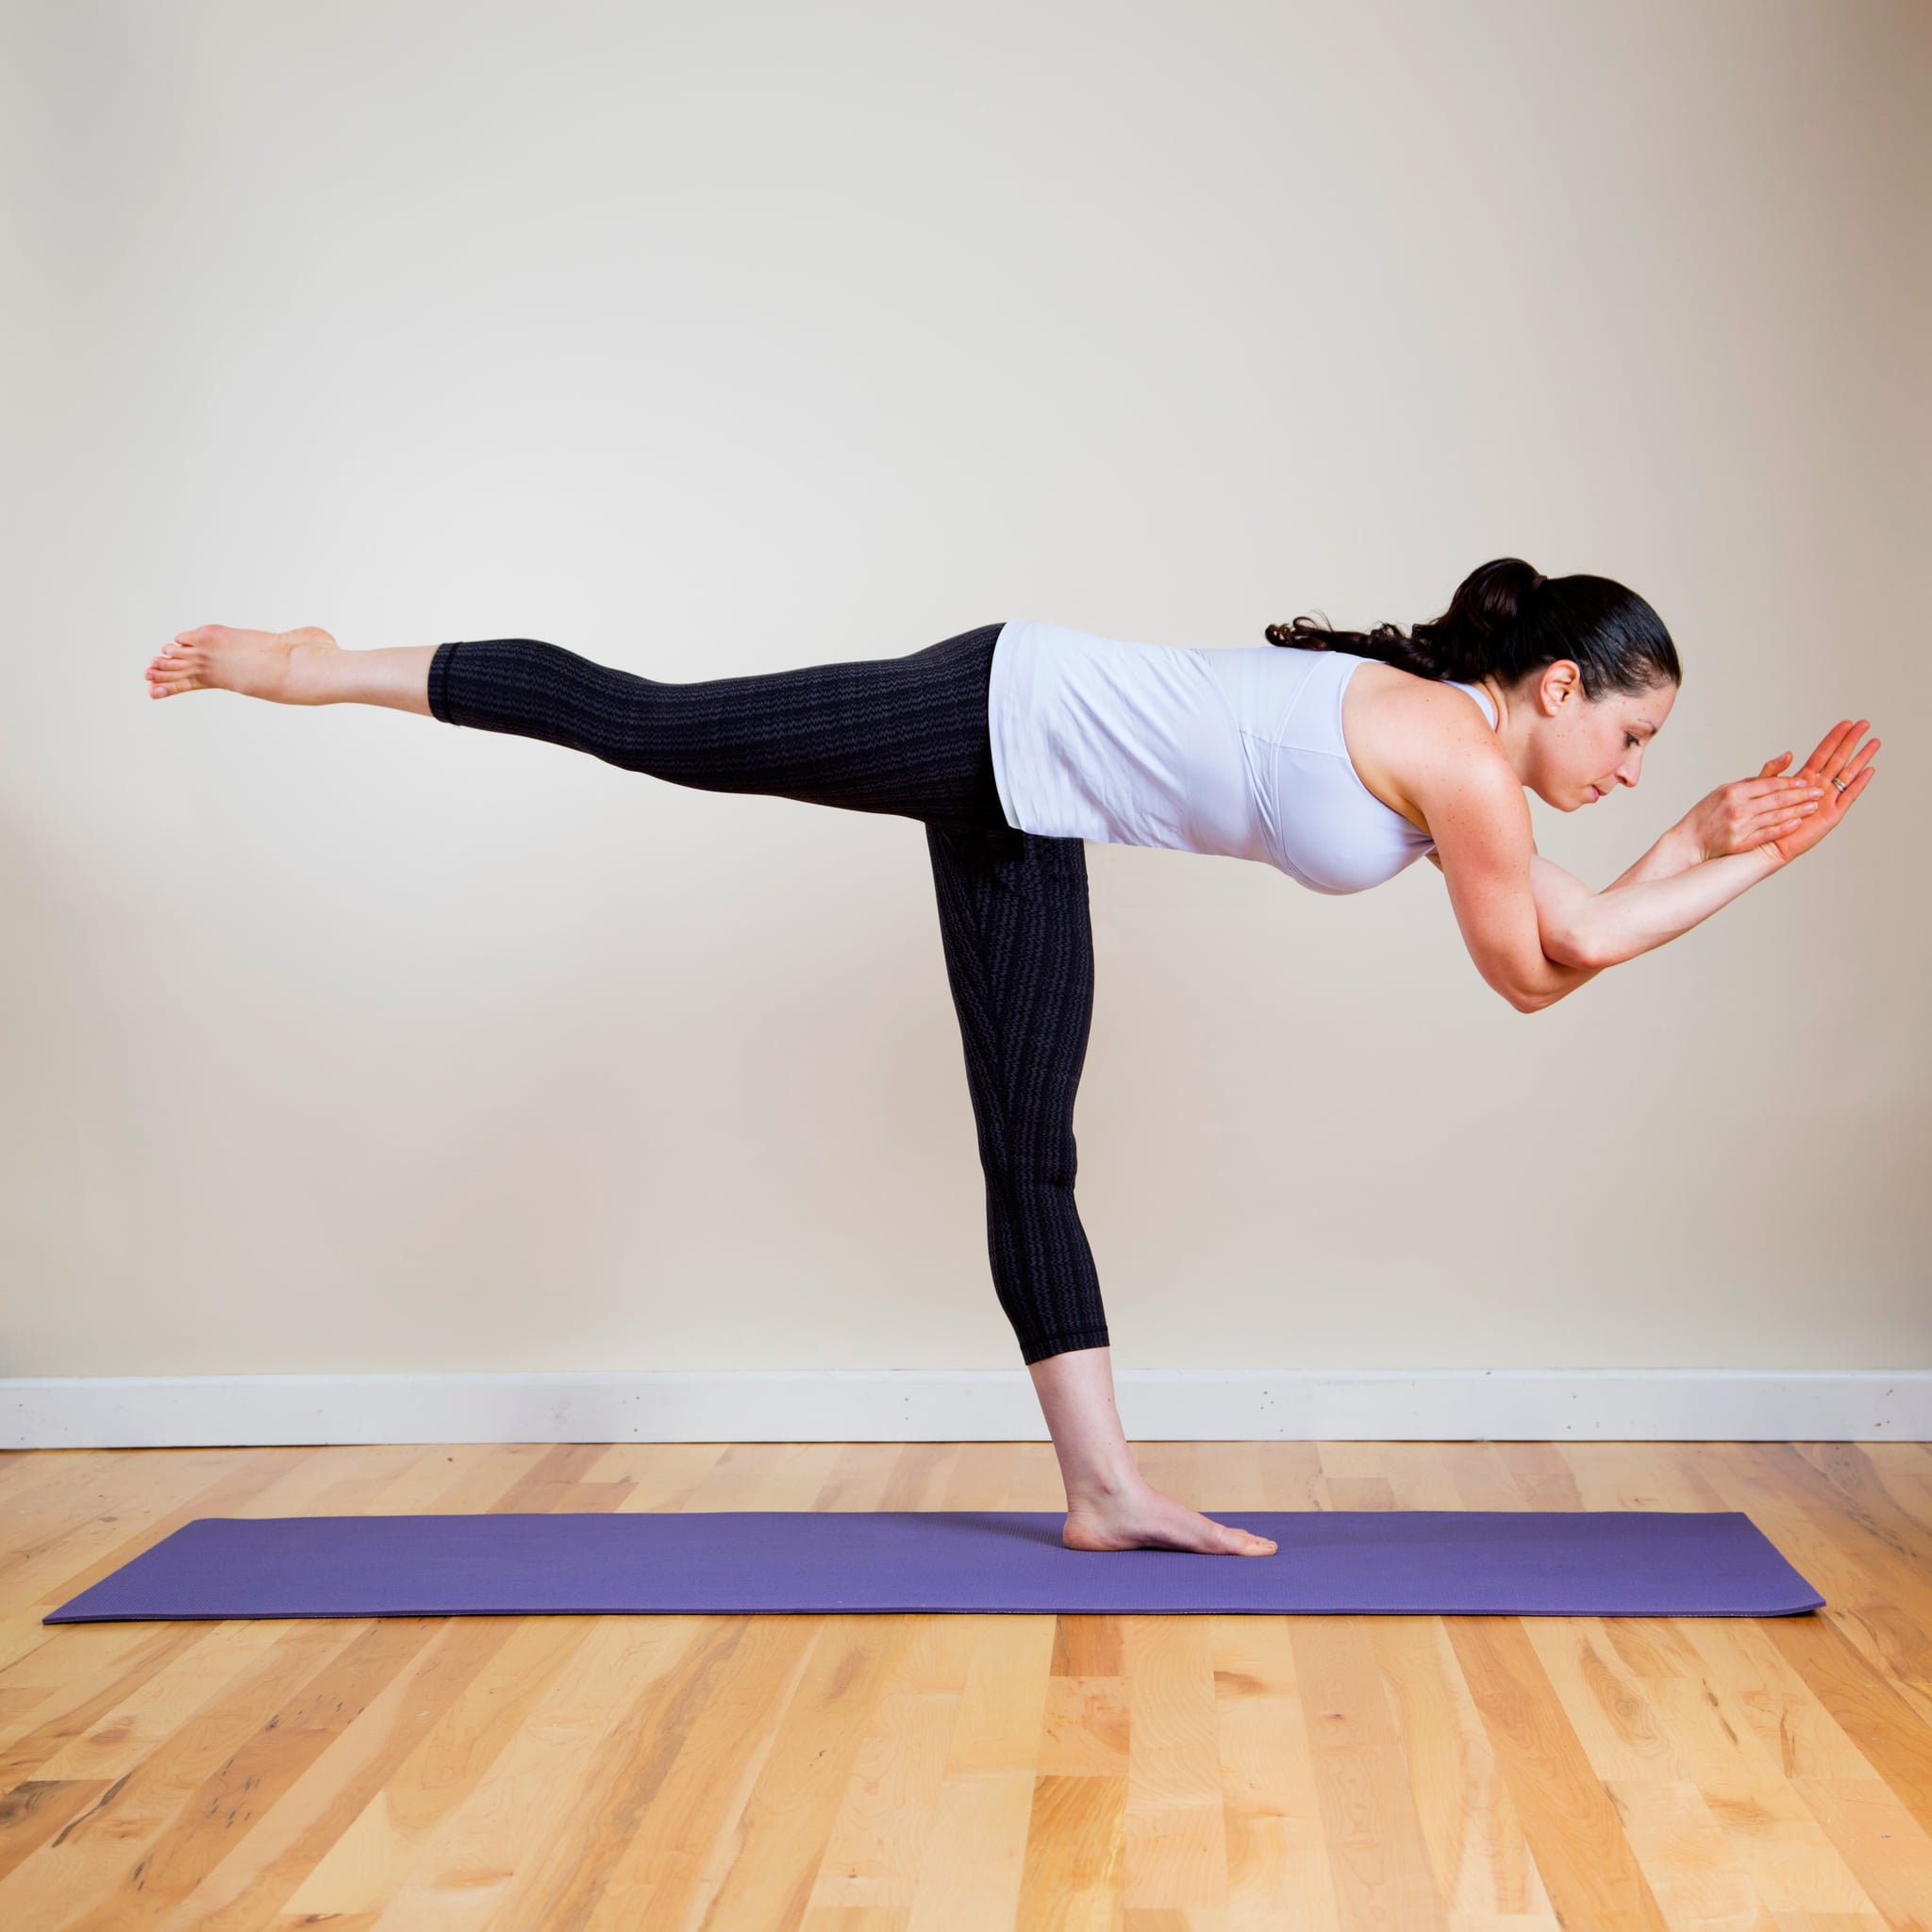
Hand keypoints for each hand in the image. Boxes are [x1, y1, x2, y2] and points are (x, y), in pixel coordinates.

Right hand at [1673, 753, 1831, 861]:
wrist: (1689, 840)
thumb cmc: (1708, 813)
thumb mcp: (1727, 790)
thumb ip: (1758, 778)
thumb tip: (1787, 757)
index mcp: (1733, 791)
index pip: (1770, 784)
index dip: (1791, 783)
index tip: (1806, 782)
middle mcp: (1736, 808)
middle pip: (1776, 800)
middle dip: (1800, 796)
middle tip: (1818, 792)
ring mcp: (1738, 827)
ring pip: (1775, 817)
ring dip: (1797, 811)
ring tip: (1813, 807)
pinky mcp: (1740, 844)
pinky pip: (1767, 834)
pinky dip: (1783, 828)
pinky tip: (1797, 823)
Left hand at [1761, 719, 1878, 864]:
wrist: (1767, 843)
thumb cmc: (1763, 818)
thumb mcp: (1763, 788)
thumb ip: (1773, 770)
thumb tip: (1788, 753)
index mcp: (1803, 778)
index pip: (1822, 753)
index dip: (1833, 738)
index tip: (1846, 723)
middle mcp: (1818, 786)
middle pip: (1839, 758)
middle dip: (1851, 741)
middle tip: (1864, 723)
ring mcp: (1828, 799)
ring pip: (1848, 773)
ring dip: (1862, 757)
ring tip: (1874, 742)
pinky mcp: (1833, 814)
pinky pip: (1849, 796)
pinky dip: (1859, 783)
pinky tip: (1869, 770)